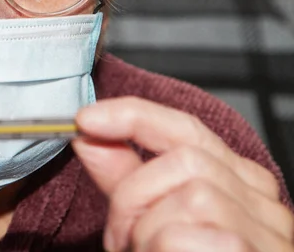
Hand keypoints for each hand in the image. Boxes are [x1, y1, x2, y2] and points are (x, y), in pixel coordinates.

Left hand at [72, 97, 293, 251]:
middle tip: (123, 238)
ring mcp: (268, 232)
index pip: (187, 129)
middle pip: (183, 159)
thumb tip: (90, 134)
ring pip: (188, 193)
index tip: (86, 118)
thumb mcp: (147, 223)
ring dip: (144, 230)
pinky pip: (183, 233)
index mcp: (238, 185)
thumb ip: (124, 179)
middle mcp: (262, 202)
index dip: (134, 116)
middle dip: (132, 195)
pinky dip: (156, 249)